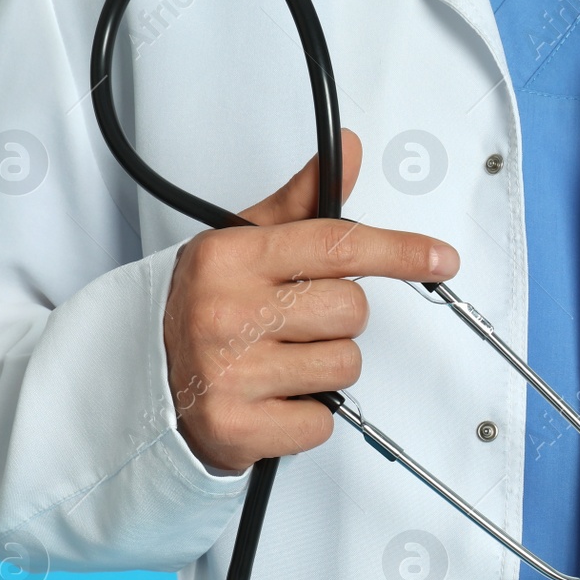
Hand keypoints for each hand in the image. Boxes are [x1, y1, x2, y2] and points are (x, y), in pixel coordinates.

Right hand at [162, 128, 459, 471]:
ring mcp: (230, 372)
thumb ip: (302, 204)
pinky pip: (323, 421)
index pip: (338, 245)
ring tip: (280, 363)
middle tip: (295, 324)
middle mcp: (226, 312)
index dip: (400, 251)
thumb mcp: (243, 245)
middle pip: (352, 310)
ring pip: (345, 366)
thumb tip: (349, 152)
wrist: (139, 380)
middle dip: (338, 320)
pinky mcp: (237, 427)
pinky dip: (307, 416)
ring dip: (325, 370)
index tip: (441, 258)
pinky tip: (271, 400)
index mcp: (230, 257)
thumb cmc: (205, 309)